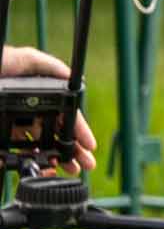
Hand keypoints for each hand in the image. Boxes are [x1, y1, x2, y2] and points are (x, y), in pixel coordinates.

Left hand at [2, 45, 94, 172]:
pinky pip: (11, 152)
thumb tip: (72, 76)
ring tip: (66, 169)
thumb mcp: (25, 59)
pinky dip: (21, 160)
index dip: (80, 131)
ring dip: (54, 160)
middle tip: (84, 165)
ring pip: (39, 148)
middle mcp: (30, 114)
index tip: (90, 145)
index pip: (66, 117)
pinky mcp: (1, 136)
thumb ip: (49, 66)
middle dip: (73, 151)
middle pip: (57, 136)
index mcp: (41, 99)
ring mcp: (14, 126)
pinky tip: (34, 165)